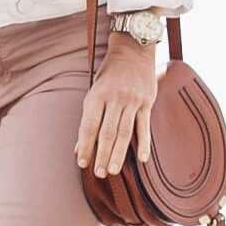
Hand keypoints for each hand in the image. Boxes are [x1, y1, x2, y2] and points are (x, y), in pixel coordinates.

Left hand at [75, 35, 157, 178]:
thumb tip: (79, 147)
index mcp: (97, 96)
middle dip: (102, 155)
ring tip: (114, 170)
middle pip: (107, 133)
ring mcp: (132, 100)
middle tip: (100, 173)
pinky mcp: (146, 102)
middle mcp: (114, 99)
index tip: (82, 163)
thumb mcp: (94, 92)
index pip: (89, 126)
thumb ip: (89, 119)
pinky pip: (144, 126)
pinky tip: (141, 159)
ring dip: (119, 154)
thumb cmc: (109, 75)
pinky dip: (143, 143)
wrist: (132, 51)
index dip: (85, 145)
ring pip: (124, 132)